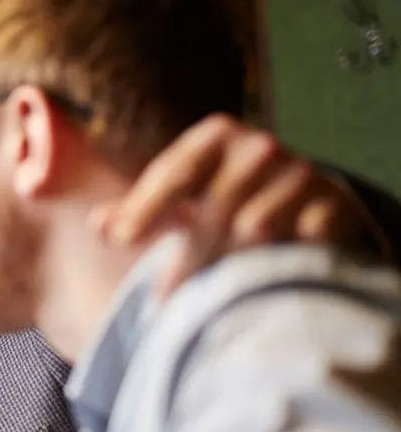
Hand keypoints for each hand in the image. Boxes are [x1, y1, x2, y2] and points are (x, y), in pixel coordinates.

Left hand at [93, 113, 382, 294]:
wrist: (309, 198)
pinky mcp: (332, 204)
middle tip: (166, 295)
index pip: (175, 173)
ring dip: (229, 265)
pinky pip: (296, 243)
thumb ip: (139, 209)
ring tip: (214, 290)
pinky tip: (264, 278)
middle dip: (187, 255)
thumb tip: (98, 225)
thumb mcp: (182, 196)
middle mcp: (259, 147)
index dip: (146, 207)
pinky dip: (277, 263)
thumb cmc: (226, 197)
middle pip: (213, 210)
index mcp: (215, 137)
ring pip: (253, 230)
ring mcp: (300, 174)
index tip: (121, 240)